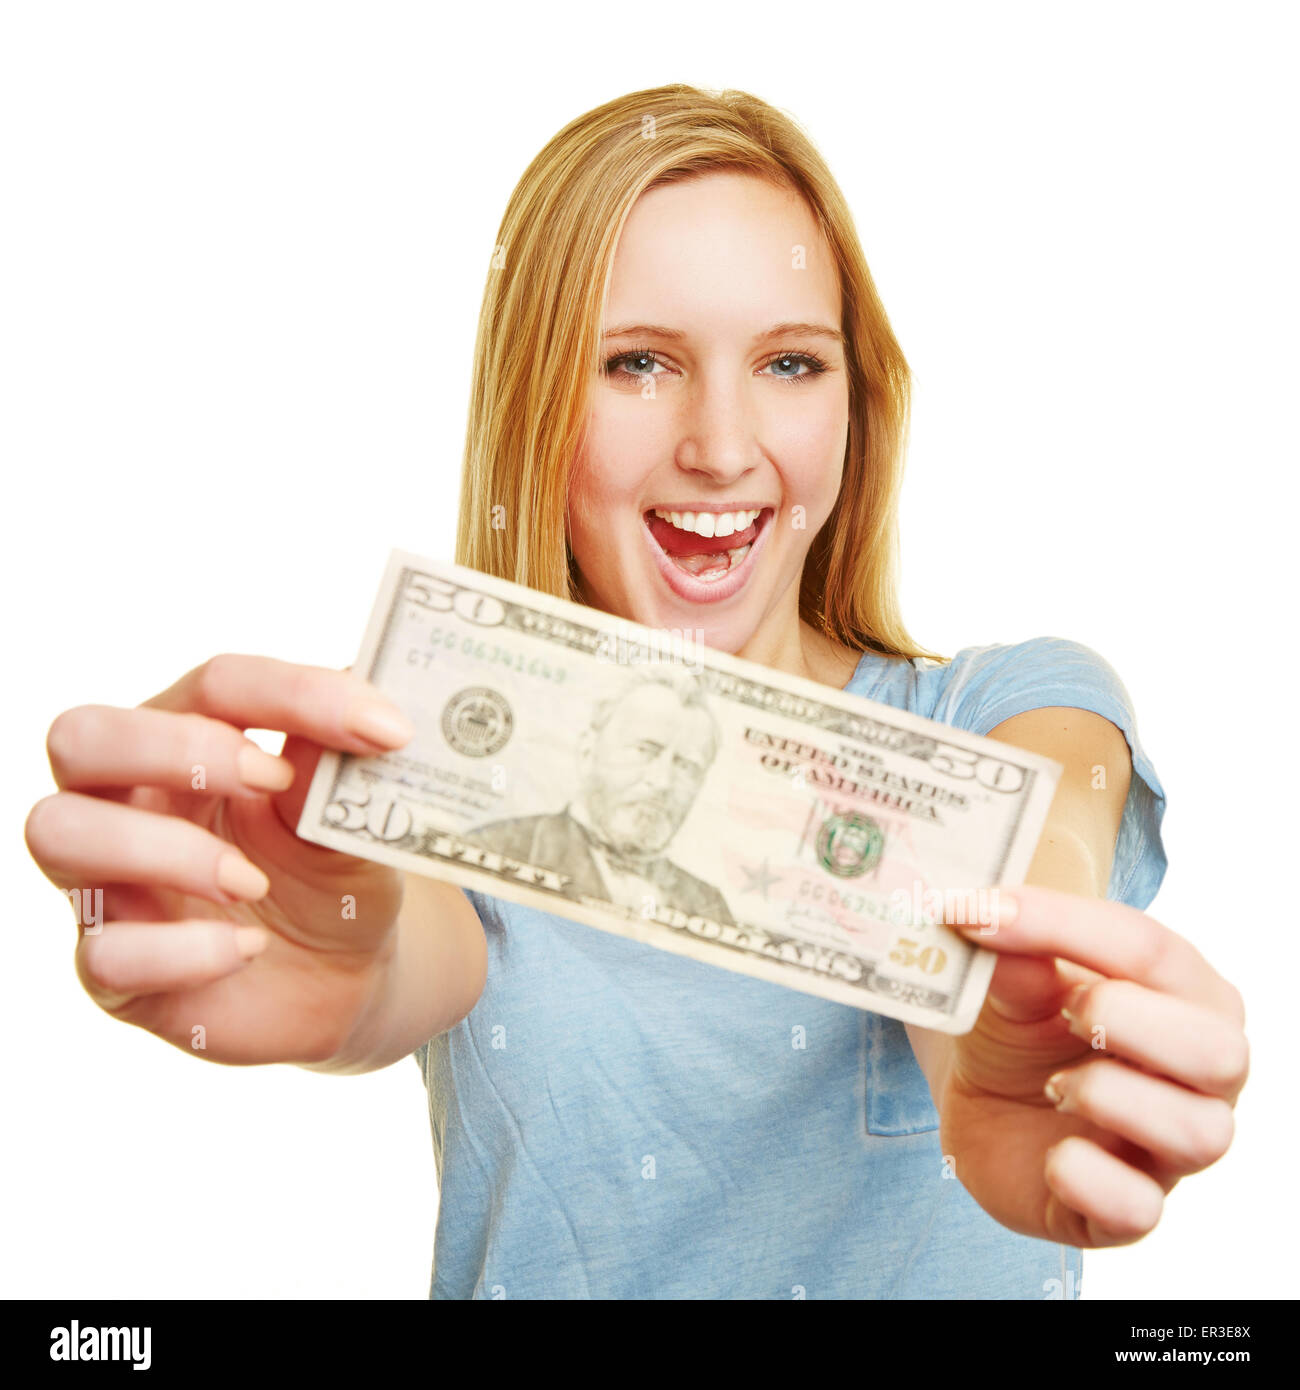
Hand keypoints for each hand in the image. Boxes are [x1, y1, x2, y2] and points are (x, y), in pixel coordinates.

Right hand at [25, 655, 414, 1065]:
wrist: (343, 979)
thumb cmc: (331, 878)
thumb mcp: (351, 823)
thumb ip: (341, 771)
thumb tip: (367, 709)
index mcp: (188, 742)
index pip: (215, 685)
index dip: (294, 695)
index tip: (383, 730)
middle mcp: (128, 801)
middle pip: (83, 736)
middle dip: (175, 747)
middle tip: (271, 778)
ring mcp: (109, 885)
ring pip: (58, 832)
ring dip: (164, 850)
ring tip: (252, 882)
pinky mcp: (114, 971)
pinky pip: (102, 955)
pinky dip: (181, 952)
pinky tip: (246, 948)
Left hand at [935, 883, 1247, 1246]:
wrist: (983, 1102)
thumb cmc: (1023, 1027)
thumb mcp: (1010, 984)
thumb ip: (1010, 960)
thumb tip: (986, 920)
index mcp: (1183, 995)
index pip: (1151, 951)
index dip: (1062, 924)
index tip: (977, 912)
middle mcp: (1196, 1075)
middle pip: (1220, 1050)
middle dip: (1132, 1019)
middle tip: (1063, 1007)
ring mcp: (1168, 1148)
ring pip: (1201, 1133)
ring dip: (1113, 1096)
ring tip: (1054, 1084)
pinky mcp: (1125, 1208)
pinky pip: (1139, 1208)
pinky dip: (1093, 1180)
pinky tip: (1053, 1154)